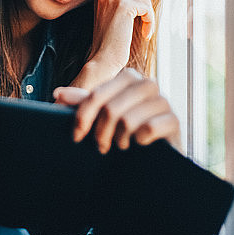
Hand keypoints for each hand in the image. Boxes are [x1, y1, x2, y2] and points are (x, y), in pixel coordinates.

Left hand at [54, 68, 180, 153]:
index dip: (83, 116)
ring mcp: (164, 101)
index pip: (98, 95)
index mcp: (129, 78)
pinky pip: (148, 129)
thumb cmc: (128, 132)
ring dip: (119, 139)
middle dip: (101, 132)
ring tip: (121, 145)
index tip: (76, 135)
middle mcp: (148, 84)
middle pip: (111, 109)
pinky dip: (139, 142)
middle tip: (101, 146)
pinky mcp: (175, 121)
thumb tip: (58, 93)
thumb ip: (85, 104)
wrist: (159, 156)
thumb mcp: (103, 116)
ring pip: (128, 120)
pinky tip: (140, 145)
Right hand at [87, 0, 154, 74]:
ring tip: (145, 31)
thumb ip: (122, 5)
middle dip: (146, 7)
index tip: (141, 20)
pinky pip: (146, 7)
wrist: (103, 60)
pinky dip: (150, 21)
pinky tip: (146, 34)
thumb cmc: (110, 45)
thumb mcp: (113, 19)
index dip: (140, 3)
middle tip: (146, 25)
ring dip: (149, 16)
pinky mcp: (123, 6)